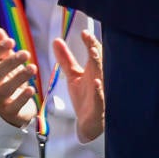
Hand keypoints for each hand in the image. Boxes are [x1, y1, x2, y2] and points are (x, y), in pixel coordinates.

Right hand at [0, 28, 40, 127]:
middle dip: (10, 62)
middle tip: (26, 53)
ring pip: (5, 89)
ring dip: (19, 77)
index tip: (11, 41)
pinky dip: (22, 98)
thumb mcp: (6, 63)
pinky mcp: (10, 111)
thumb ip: (2, 47)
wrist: (11, 109)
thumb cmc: (8, 80)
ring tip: (33, 68)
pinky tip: (31, 89)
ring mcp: (0, 99)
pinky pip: (14, 106)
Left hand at [50, 28, 105, 142]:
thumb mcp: (73, 76)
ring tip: (93, 53)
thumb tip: (56, 40)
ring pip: (102, 75)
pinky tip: (97, 82)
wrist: (88, 125)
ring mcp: (101, 91)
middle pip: (99, 61)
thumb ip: (65, 59)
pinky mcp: (100, 106)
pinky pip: (101, 97)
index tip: (84, 33)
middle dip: (95, 50)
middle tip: (90, 40)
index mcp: (93, 70)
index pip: (93, 52)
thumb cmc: (85, 97)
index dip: (90, 42)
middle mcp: (100, 78)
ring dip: (98, 64)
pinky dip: (99, 90)